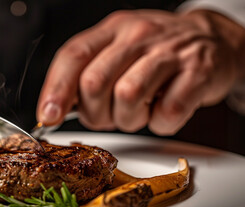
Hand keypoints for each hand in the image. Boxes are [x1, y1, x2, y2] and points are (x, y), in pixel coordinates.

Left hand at [37, 9, 244, 134]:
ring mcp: (168, 53)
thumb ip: (87, 74)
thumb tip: (57, 108)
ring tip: (138, 112)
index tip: (48, 116)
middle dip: (94, 113)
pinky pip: (167, 112)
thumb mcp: (117, 49)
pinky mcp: (197, 73)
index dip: (55, 90)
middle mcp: (137, 36)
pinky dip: (160, 123)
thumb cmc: (156, 51)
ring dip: (128, 119)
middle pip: (94, 82)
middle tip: (106, 116)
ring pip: (128, 96)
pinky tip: (162, 112)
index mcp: (111, 30)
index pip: (72, 56)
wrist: (211, 40)